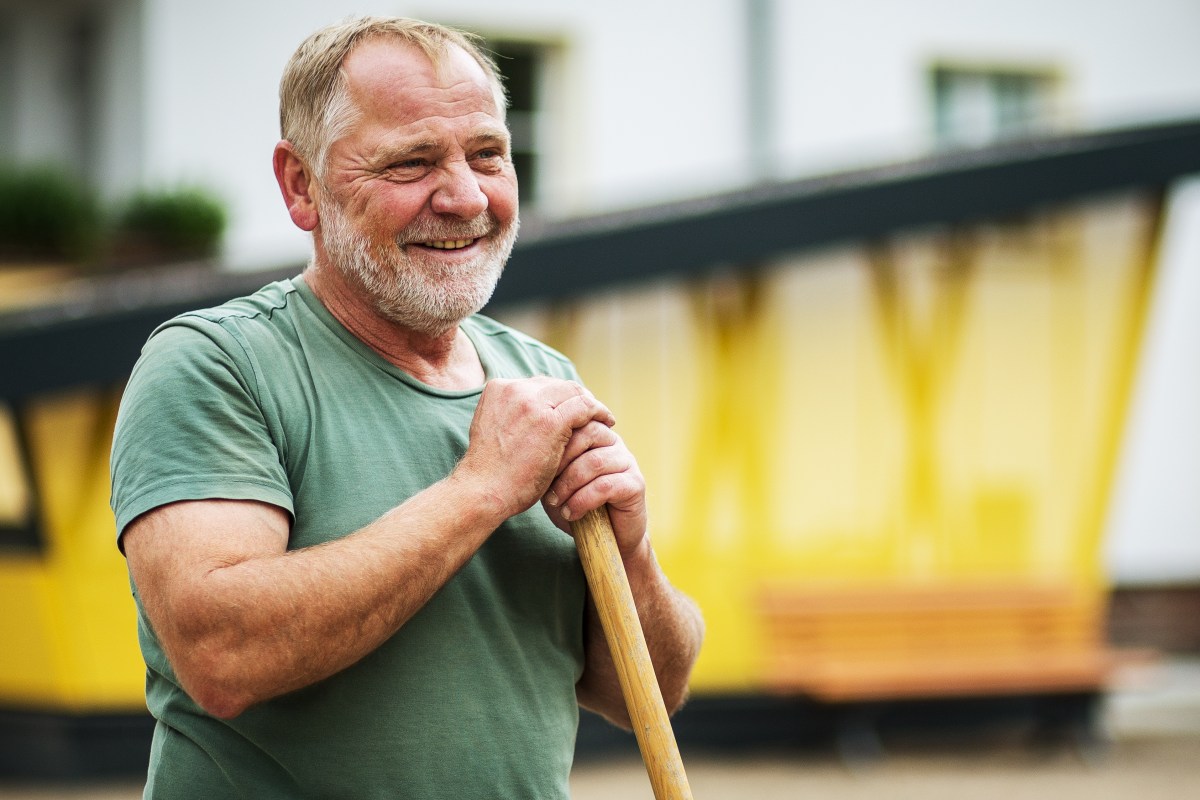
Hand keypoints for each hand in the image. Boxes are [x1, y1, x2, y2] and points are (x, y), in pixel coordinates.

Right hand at [456, 377, 615, 519]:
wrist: (484, 490)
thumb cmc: (491, 472)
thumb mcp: (497, 430)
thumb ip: (514, 416)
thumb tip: (536, 418)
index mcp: (498, 389)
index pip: (539, 384)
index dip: (560, 395)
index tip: (572, 408)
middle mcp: (514, 389)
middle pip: (557, 384)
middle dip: (577, 397)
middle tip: (594, 412)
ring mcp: (532, 403)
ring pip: (573, 392)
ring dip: (591, 403)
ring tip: (603, 417)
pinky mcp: (550, 421)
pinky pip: (584, 407)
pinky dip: (599, 412)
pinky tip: (607, 422)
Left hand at [542, 419, 648, 558]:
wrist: (605, 539)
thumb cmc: (574, 505)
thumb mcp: (554, 480)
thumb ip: (545, 459)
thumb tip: (521, 442)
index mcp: (594, 434)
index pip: (575, 419)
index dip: (553, 439)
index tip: (535, 464)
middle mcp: (613, 443)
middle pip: (587, 434)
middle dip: (559, 461)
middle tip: (543, 485)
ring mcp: (627, 462)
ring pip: (594, 462)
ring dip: (568, 485)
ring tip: (555, 503)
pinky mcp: (636, 484)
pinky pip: (606, 485)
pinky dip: (582, 500)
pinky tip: (571, 513)